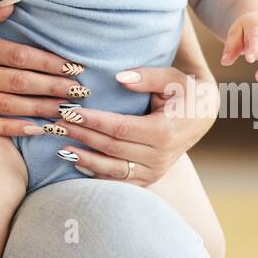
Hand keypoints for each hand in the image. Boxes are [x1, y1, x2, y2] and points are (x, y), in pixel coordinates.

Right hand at [0, 0, 83, 135]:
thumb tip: (14, 5)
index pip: (18, 55)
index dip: (48, 62)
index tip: (72, 66)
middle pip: (19, 82)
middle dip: (53, 88)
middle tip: (80, 92)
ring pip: (9, 106)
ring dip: (41, 109)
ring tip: (66, 111)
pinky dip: (14, 129)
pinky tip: (38, 128)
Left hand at [45, 65, 220, 185]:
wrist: (202, 114)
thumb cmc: (183, 91)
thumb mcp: (172, 78)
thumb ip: (147, 76)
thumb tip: (119, 78)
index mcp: (164, 131)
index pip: (119, 128)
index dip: (92, 121)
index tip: (68, 111)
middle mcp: (160, 156)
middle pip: (112, 148)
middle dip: (81, 136)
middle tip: (55, 124)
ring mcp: (155, 171)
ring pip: (113, 169)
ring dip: (85, 159)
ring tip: (60, 148)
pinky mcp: (150, 178)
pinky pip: (120, 181)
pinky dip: (97, 174)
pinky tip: (78, 164)